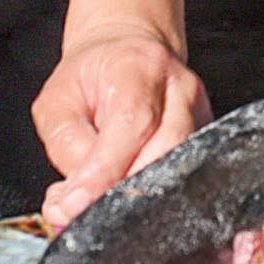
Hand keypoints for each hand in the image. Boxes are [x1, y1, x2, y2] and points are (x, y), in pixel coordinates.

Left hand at [34, 24, 207, 230]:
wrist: (127, 54)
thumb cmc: (91, 77)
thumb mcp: (57, 103)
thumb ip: (65, 146)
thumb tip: (74, 198)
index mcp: (140, 68)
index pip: (132, 124)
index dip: (103, 171)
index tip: (74, 203)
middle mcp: (180, 89)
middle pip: (164, 153)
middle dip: (120, 192)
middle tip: (80, 209)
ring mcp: (200, 114)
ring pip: (178, 172)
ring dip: (136, 197)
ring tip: (97, 200)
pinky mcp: (206, 137)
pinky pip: (184, 176)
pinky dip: (151, 193)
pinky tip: (121, 190)